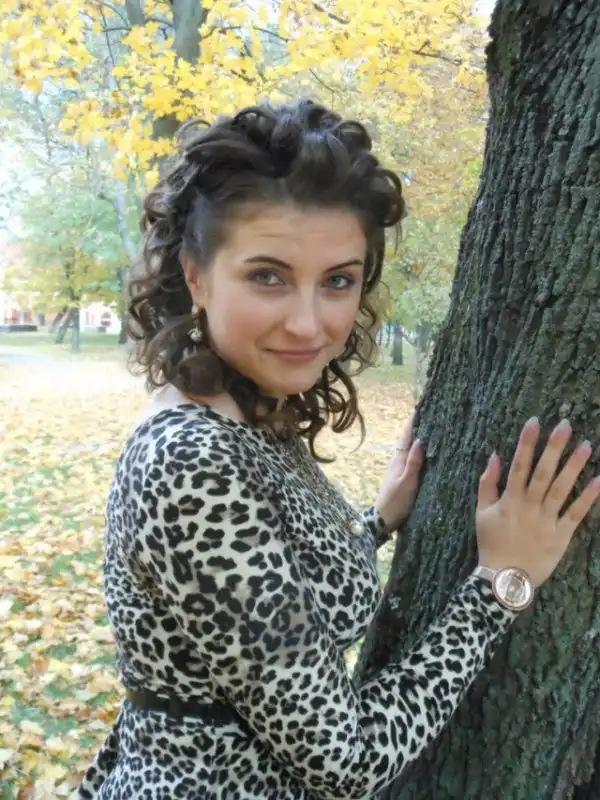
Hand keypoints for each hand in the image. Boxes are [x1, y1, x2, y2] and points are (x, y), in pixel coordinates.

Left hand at [375, 411, 423, 532]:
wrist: (384, 520)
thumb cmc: (396, 502)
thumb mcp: (407, 483)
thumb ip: (413, 463)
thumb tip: (420, 441)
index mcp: (399, 459)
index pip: (407, 435)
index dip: (414, 420)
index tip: (423, 405)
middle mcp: (399, 460)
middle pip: (409, 438)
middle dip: (419, 425)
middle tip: (434, 413)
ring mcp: (400, 468)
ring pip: (411, 448)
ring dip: (421, 437)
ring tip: (435, 428)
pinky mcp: (403, 476)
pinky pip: (413, 458)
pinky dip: (420, 450)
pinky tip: (429, 451)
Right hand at [476, 417, 599, 586]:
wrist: (505, 579)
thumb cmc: (491, 543)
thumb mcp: (481, 512)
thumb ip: (487, 484)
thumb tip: (494, 456)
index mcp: (509, 500)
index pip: (518, 466)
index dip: (526, 444)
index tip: (534, 422)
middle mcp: (529, 507)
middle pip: (543, 473)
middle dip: (554, 448)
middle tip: (566, 425)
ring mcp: (546, 521)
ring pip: (561, 489)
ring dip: (574, 467)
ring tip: (586, 446)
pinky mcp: (561, 536)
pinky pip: (576, 514)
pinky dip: (588, 497)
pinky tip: (599, 480)